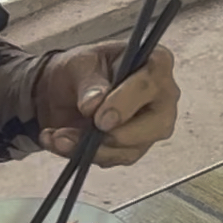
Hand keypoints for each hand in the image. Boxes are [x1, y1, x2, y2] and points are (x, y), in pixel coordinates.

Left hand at [38, 40, 183, 161]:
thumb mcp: (80, 64)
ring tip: (59, 138)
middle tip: (85, 135)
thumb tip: (93, 104)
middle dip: (117, 135)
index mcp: (157, 65)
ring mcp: (153, 126)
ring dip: (93, 149)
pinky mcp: (136, 147)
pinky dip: (85, 154)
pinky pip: (115, 159)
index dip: (125, 104)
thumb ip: (89, 82)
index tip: (100, 119)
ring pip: (133, 149)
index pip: (149, 86)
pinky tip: (61, 143)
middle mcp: (163, 98)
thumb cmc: (84, 69)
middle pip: (156, 126)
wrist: (69, 90)